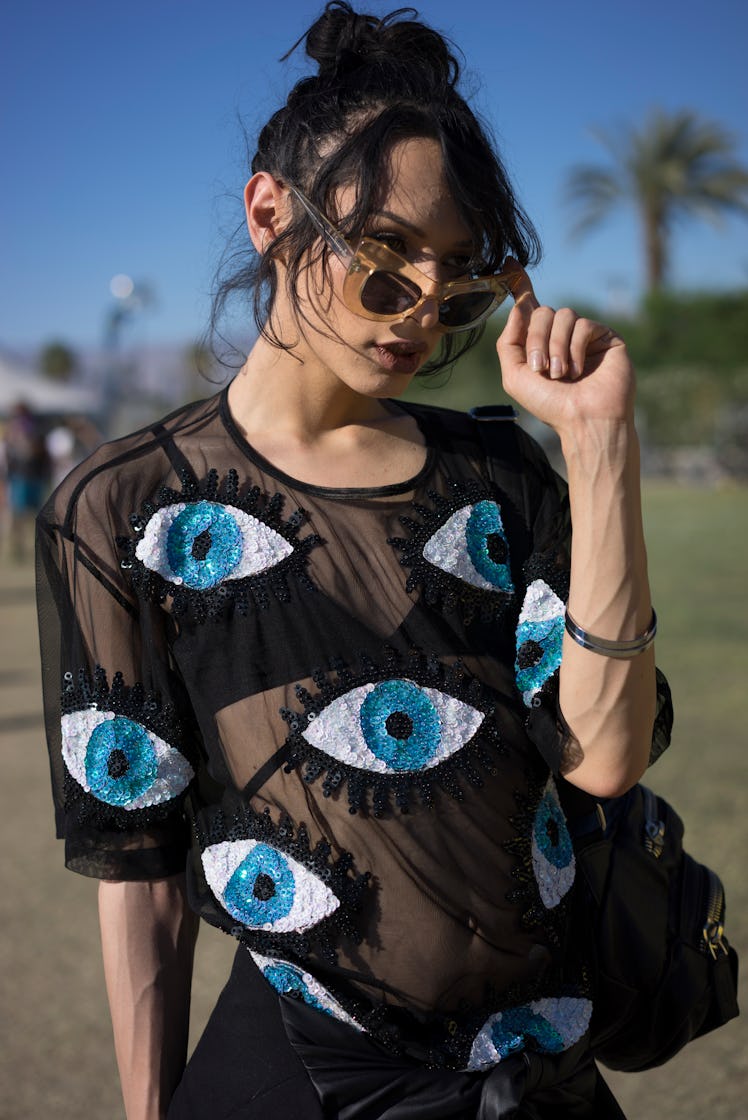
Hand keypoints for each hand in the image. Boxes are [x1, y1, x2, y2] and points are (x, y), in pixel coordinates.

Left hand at [496, 263, 635, 436]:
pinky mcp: (605, 336)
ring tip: (560, 375)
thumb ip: (509, 342)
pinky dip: (574, 349)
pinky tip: (578, 371)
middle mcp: (561, 335)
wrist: (584, 421)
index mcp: (539, 342)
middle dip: (536, 340)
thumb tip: (518, 306)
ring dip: (555, 347)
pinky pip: (583, 325)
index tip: (508, 262)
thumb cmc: (551, 405)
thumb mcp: (516, 376)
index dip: (519, 284)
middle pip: (542, 311)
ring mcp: (584, 334)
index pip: (530, 306)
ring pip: (563, 315)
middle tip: (541, 370)